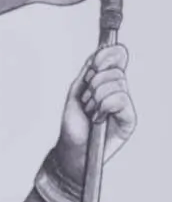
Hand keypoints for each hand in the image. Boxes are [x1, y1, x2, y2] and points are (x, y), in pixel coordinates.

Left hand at [54, 44, 135, 181]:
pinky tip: (97, 118)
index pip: (118, 60)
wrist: (73, 148)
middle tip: (86, 101)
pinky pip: (120, 99)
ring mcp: (126, 106)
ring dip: (96, 98)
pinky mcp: (129, 119)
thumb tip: (99, 53)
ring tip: (90, 111)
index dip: (109, 56)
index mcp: (107, 84)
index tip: (95, 62)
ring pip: (117, 84)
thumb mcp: (76, 93)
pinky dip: (103, 107)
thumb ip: (88, 73)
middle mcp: (119, 92)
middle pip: (115, 72)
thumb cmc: (74, 124)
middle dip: (94, 84)